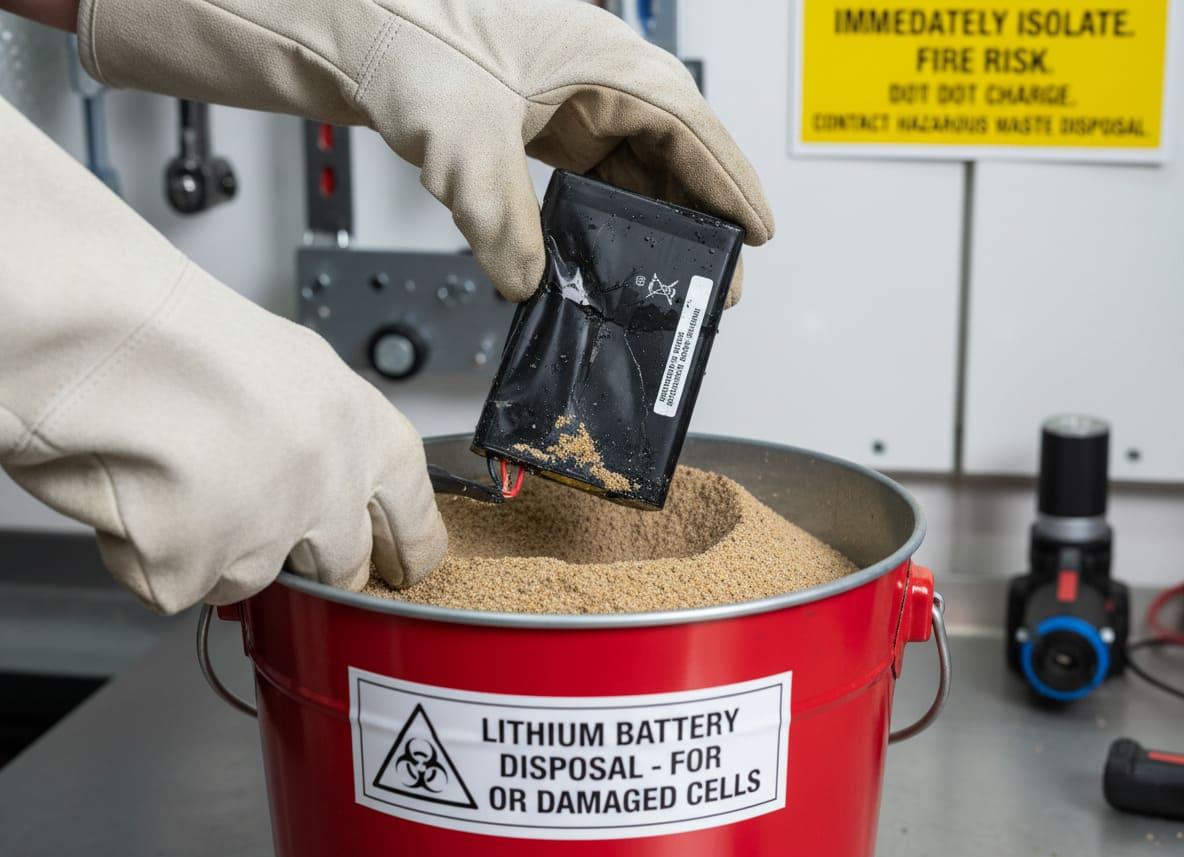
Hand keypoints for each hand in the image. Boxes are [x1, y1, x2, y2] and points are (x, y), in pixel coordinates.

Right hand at [3, 262, 446, 613]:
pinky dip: (153, 554)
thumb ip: (325, 430)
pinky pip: (179, 583)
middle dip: (315, 563)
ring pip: (254, 579)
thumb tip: (319, 463)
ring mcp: (268, 541)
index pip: (415, 515)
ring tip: (177, 480)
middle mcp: (330, 492)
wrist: (109, 346)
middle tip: (269, 525)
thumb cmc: (187, 337)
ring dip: (221, 550)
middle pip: (343, 566)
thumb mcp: (296, 368)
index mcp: (366, 434)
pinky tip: (139, 497)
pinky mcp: (200, 573)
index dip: (409, 547)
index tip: (406, 565)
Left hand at [76, 0, 773, 302]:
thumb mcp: (463, 139)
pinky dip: (601, 210)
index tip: (758, 235)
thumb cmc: (411, 32)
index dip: (733, 189)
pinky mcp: (540, 119)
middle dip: (694, 219)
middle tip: (709, 280)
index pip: (697, 132)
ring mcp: (571, 98)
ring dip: (647, 220)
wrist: (352, 19)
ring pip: (633, 166)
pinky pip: (591, 171)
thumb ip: (499, 220)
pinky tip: (596, 247)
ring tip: (659, 276)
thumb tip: (524, 282)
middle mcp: (601, 78)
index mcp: (611, 65)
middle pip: (674, 155)